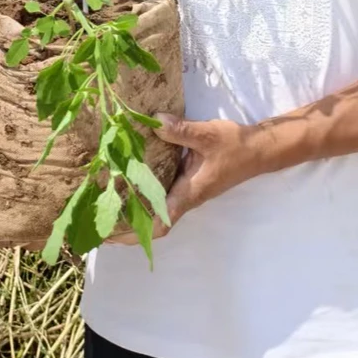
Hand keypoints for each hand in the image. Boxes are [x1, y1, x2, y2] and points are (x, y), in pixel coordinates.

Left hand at [106, 114, 263, 243]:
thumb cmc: (234, 146)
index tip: (112, 236)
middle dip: (128, 224)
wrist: (258, 150)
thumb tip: (154, 122)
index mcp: (189, 193)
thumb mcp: (207, 135)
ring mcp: (188, 190)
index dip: (136, 234)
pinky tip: (133, 176)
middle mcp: (187, 196)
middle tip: (99, 218)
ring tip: (107, 199)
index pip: (161, 224)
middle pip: (154, 222)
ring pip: (158, 207)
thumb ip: (181, 131)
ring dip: (136, 208)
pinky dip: (147, 191)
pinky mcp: (190, 180)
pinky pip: (164, 191)